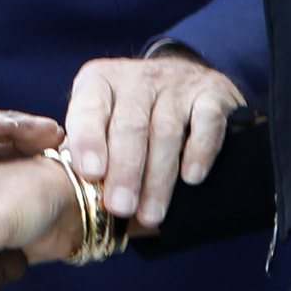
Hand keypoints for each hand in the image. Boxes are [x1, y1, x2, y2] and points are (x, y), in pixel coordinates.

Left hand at [65, 53, 243, 230]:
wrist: (187, 81)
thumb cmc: (134, 114)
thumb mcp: (103, 119)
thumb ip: (89, 149)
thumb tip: (78, 196)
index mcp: (101, 80)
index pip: (90, 107)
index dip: (89, 140)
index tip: (91, 174)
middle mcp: (138, 77)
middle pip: (130, 124)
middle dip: (125, 170)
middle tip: (121, 207)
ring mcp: (177, 83)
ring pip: (166, 130)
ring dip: (158, 177)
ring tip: (151, 214)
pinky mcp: (213, 93)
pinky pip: (208, 121)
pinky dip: (199, 150)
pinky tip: (191, 178)